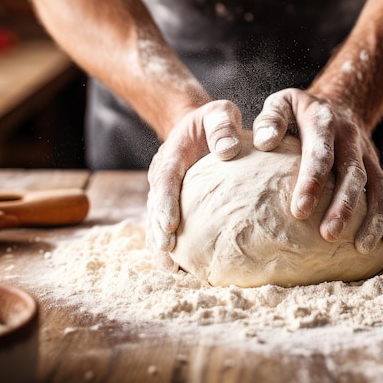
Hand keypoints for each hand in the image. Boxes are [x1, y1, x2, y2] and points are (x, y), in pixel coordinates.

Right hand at [146, 100, 242, 270]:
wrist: (199, 126)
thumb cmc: (213, 120)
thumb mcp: (219, 111)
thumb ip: (222, 125)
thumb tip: (227, 151)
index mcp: (172, 156)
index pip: (165, 180)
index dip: (165, 203)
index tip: (170, 225)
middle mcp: (163, 177)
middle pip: (155, 208)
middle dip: (159, 233)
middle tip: (169, 257)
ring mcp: (166, 193)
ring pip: (157, 222)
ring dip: (161, 246)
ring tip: (173, 271)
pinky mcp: (173, 204)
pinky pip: (167, 226)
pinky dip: (170, 247)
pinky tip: (183, 269)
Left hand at [252, 88, 382, 251]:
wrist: (340, 103)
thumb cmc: (301, 112)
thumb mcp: (283, 102)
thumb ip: (271, 118)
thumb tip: (265, 142)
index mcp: (323, 121)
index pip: (320, 153)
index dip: (312, 181)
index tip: (300, 211)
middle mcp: (350, 137)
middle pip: (352, 174)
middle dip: (343, 206)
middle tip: (328, 235)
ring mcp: (367, 154)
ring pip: (378, 186)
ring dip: (373, 217)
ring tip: (362, 247)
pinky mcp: (377, 168)